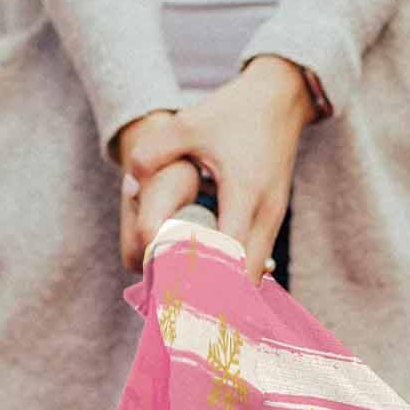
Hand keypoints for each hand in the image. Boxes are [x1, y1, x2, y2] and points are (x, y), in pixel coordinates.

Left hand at [121, 56, 314, 281]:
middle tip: (181, 311)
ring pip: (253, 275)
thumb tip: (128, 183)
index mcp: (244, 193)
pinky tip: (209, 282)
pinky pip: (256, 262)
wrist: (281, 97)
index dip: (204, 279)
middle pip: (245, 279)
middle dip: (216, 299)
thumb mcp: (190, 123)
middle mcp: (265, 213)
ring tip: (192, 302)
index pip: (228, 255)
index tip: (177, 296)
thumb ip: (154, 151)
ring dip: (226, 291)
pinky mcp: (273, 221)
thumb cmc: (234, 111)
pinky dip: (235, 277)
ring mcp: (274, 220)